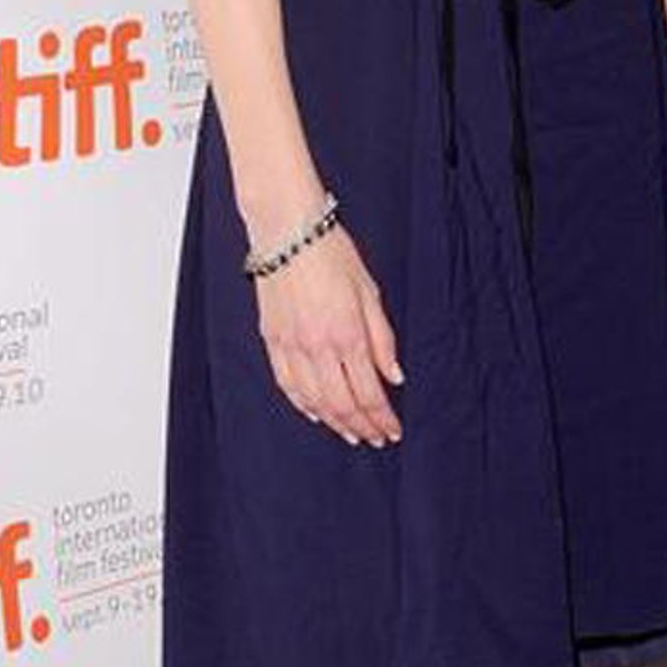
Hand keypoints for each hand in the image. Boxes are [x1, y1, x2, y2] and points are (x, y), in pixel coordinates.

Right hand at [253, 219, 403, 447]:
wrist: (286, 228)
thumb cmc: (330, 252)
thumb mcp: (369, 291)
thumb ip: (383, 338)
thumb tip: (395, 376)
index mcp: (348, 334)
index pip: (369, 393)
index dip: (383, 419)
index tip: (393, 430)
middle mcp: (318, 346)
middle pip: (342, 404)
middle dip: (362, 427)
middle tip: (375, 438)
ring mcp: (291, 344)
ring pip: (313, 401)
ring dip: (335, 423)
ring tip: (350, 433)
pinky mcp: (272, 338)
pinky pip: (286, 383)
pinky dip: (302, 404)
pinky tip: (314, 411)